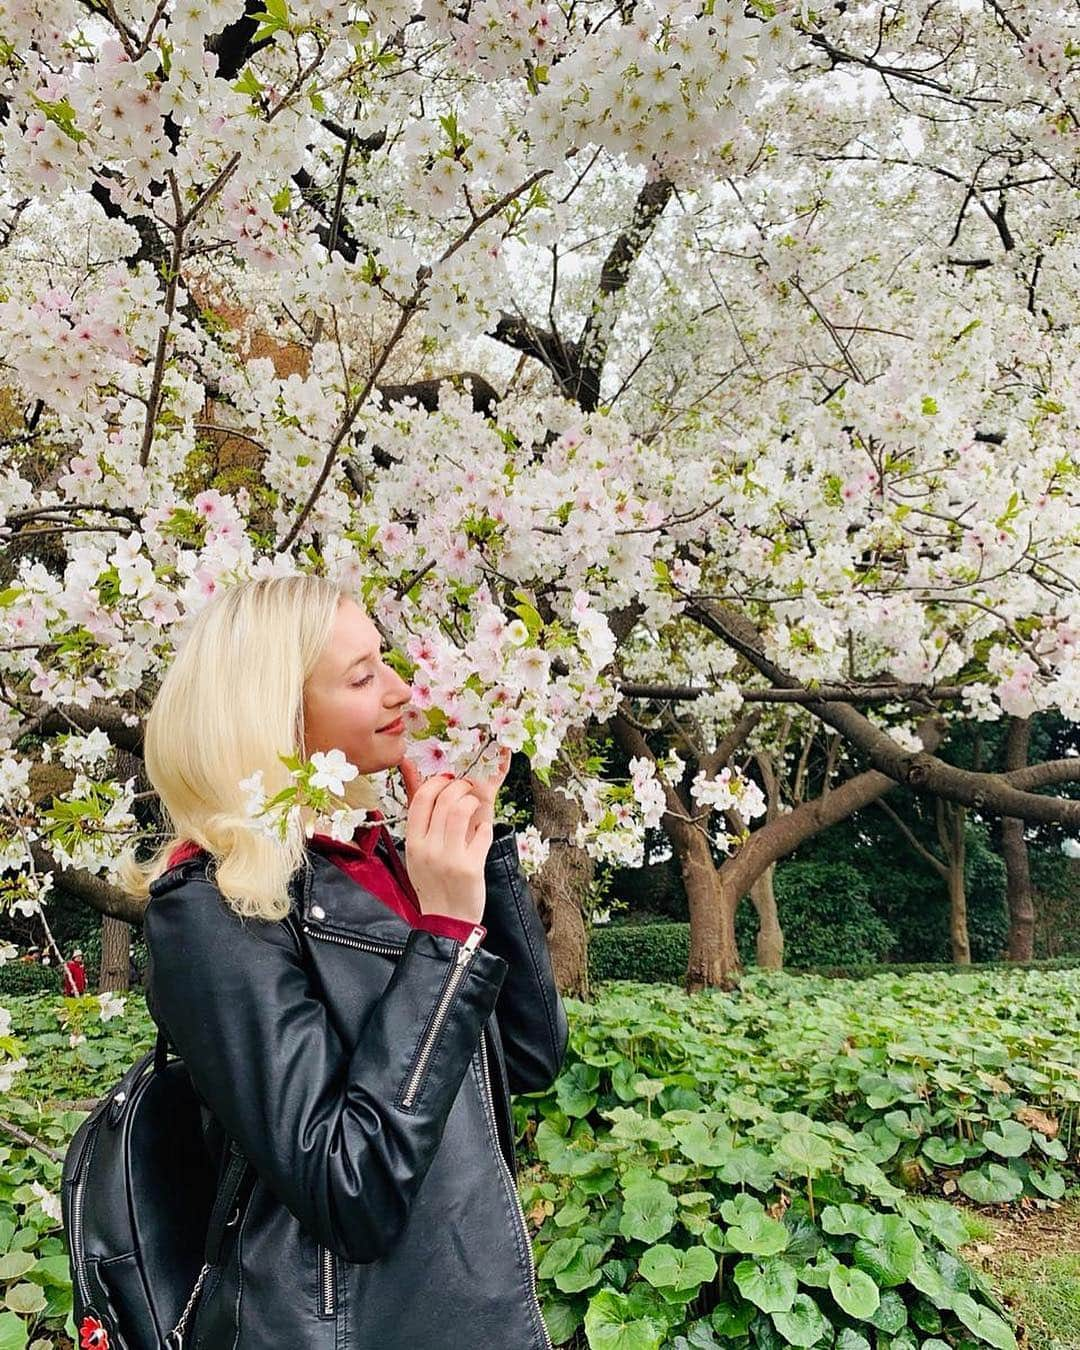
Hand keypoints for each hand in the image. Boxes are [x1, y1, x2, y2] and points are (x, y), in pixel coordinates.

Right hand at [396, 761, 489, 925]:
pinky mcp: (470, 868)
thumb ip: (420, 817)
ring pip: (461, 812)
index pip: (421, 799)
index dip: (437, 782)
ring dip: (472, 802)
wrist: (447, 922)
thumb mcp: (418, 852)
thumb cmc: (433, 883)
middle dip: (460, 787)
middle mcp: (428, 849)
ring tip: (475, 805)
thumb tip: (411, 772)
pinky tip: (482, 831)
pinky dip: (485, 828)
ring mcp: (449, 858)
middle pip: (444, 800)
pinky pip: (481, 834)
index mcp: (413, 843)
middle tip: (467, 788)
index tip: (448, 780)